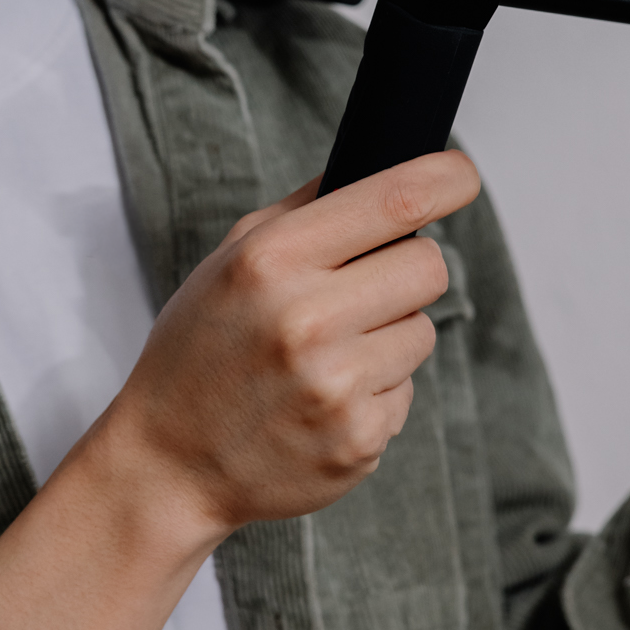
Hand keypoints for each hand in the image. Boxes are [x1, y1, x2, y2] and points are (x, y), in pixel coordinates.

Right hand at [0, 151, 479, 629]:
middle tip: (367, 286)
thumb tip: (381, 166)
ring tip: (328, 354)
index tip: (461, 174)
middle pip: (429, 266)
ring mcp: (336, 387)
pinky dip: (375, 390)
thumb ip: (305, 210)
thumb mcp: (230, 259)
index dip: (445, 179)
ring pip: (423, 331)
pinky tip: (323, 399)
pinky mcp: (358, 442)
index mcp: (273, 259)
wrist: (168, 463)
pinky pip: (406, 391)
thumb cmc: (200, 348)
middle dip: (407, 269)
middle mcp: (307, 320)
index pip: (394, 201)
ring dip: (390, 334)